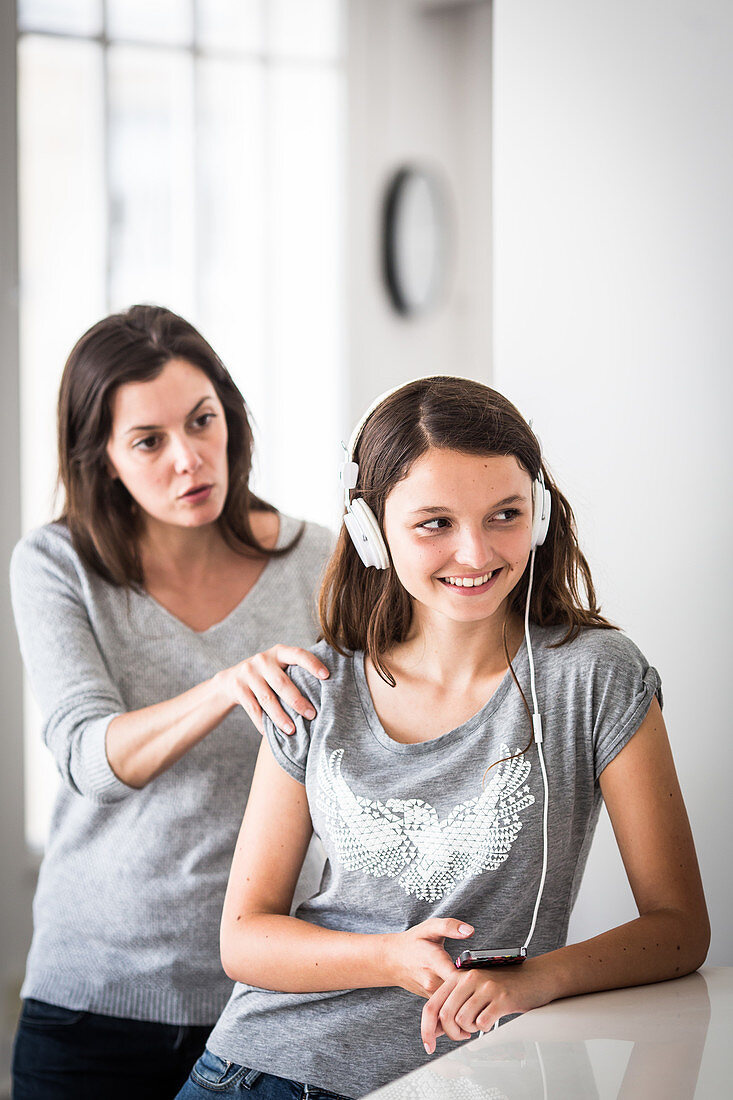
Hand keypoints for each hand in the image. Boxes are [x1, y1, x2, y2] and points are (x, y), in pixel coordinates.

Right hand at [213, 645, 328, 734]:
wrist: (231, 679)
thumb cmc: (267, 675)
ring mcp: (248, 673)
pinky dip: (263, 723)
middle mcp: (262, 660)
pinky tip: (271, 734)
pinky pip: (253, 709)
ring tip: (292, 730)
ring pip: (267, 699)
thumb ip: (297, 671)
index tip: (327, 676)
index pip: (298, 654)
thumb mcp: (280, 666)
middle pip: (282, 682)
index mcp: (279, 652)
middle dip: (298, 701)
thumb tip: (329, 689)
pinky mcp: (238, 688)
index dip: (312, 664)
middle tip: (312, 715)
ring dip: (280, 717)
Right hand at [382, 918, 474, 998]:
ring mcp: (430, 994)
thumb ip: (450, 926)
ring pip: (454, 1003)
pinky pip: (448, 1007)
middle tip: (487, 983)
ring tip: (480, 991)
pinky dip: (459, 1004)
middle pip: (459, 992)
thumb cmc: (414, 942)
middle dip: (475, 990)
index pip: (456, 976)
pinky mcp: (431, 1001)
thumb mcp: (430, 927)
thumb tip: (470, 930)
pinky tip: (468, 997)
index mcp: (433, 961)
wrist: (392, 960)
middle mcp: (431, 981)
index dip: (472, 977)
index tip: (483, 973)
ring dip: (468, 999)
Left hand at [421, 961, 549, 1052]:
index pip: (432, 1004)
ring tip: (478, 1024)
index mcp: (458, 976)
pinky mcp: (501, 998)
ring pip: (462, 1020)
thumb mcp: (473, 991)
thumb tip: (434, 1030)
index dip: (427, 1029)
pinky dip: (484, 1028)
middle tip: (463, 1034)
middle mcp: (469, 978)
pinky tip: (490, 1021)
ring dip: (469, 1029)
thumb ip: (453, 1005)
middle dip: (452, 1033)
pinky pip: (482, 1023)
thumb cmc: (502, 987)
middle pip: (445, 1015)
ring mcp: (485, 987)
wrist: (533, 977)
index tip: (429, 1045)